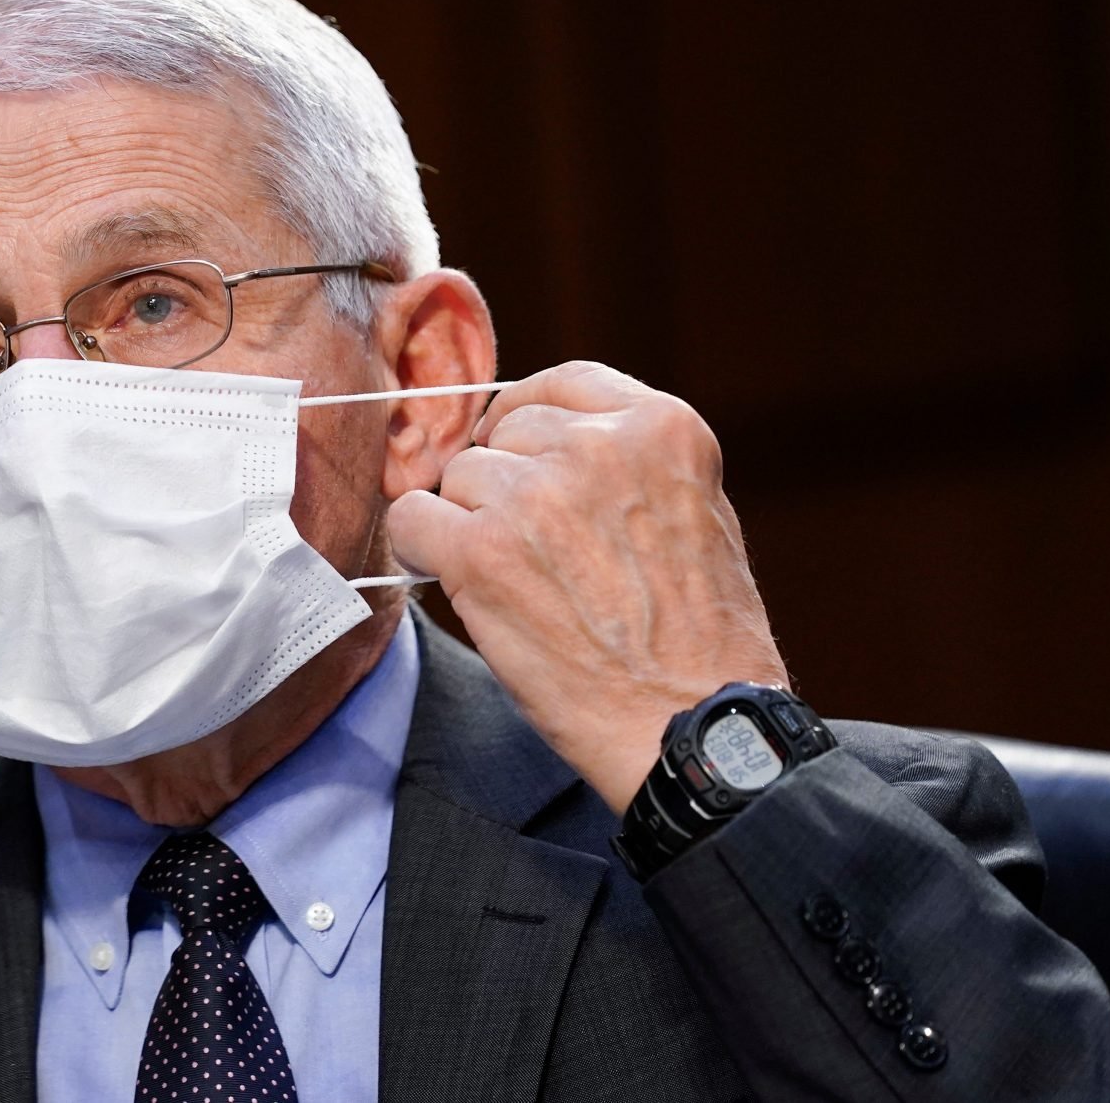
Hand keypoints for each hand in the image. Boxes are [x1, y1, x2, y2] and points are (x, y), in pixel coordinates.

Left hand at [383, 361, 787, 811]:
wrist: (692, 724)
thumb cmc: (698, 636)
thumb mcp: (693, 511)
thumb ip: (625, 464)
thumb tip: (537, 441)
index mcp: (661, 427)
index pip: (561, 385)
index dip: (527, 420)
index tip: (517, 451)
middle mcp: (596, 446)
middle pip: (502, 436)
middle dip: (505, 486)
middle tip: (538, 554)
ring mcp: (535, 495)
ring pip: (457, 478)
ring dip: (471, 524)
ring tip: (523, 584)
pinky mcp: (481, 551)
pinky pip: (411, 518)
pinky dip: (420, 549)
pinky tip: (459, 582)